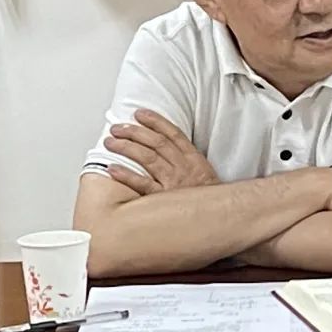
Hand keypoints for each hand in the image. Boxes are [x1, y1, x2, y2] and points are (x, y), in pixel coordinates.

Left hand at [104, 109, 218, 194]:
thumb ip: (186, 159)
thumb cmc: (208, 197)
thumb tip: (165, 146)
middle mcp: (183, 167)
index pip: (173, 133)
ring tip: (110, 142)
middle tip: (117, 128)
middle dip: (135, 132)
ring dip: (126, 148)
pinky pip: (143, 185)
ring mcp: (173, 182)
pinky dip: (126, 175)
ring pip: (147, 158)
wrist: (221, 218)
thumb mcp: (203, 173)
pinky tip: (113, 168)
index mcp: (193, 159)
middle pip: (156, 143)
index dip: (155, 121)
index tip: (139, 113)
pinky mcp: (164, 199)